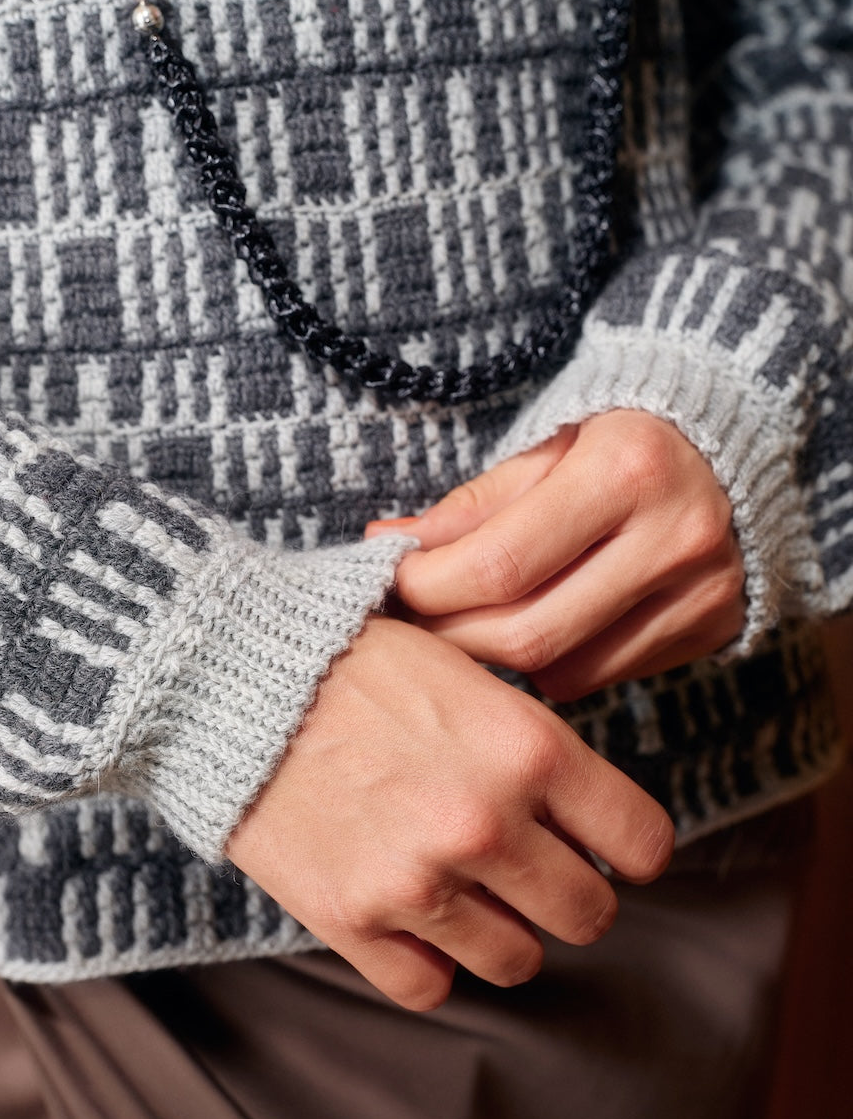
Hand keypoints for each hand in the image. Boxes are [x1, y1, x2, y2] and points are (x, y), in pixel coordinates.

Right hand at [227, 616, 672, 1010]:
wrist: (229, 676)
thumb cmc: (348, 655)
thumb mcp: (459, 662)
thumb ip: (526, 729)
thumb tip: (580, 790)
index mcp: (527, 747)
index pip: (642, 841)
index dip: (634, 847)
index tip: (610, 846)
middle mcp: (486, 823)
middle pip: (588, 914)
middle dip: (573, 895)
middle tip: (541, 871)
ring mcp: (418, 881)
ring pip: (517, 961)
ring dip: (505, 932)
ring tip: (474, 893)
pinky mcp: (352, 920)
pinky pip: (429, 987)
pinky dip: (429, 962)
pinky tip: (416, 918)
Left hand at [368, 411, 744, 700]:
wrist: (729, 448)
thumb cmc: (617, 441)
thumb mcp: (545, 448)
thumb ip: (471, 505)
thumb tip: (388, 542)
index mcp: (626, 470)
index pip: (501, 564)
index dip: (429, 586)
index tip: (394, 581)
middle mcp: (675, 537)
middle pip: (529, 632)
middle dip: (452, 635)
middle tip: (412, 620)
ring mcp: (702, 593)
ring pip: (562, 669)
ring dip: (496, 656)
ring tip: (464, 622)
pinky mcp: (713, 630)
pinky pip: (599, 677)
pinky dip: (549, 664)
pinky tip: (534, 626)